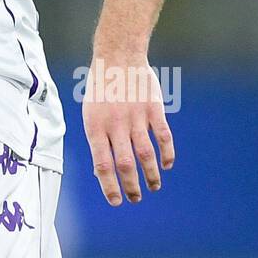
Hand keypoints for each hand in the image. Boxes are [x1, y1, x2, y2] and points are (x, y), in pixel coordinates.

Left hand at [81, 55, 174, 204]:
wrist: (118, 56)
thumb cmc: (101, 88)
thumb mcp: (90, 112)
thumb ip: (97, 140)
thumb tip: (100, 172)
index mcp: (95, 126)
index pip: (102, 164)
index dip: (109, 186)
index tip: (116, 201)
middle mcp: (115, 124)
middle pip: (125, 164)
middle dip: (132, 186)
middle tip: (136, 198)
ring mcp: (136, 116)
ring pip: (146, 154)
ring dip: (151, 174)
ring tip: (154, 186)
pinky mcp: (153, 108)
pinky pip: (163, 136)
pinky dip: (167, 153)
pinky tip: (166, 164)